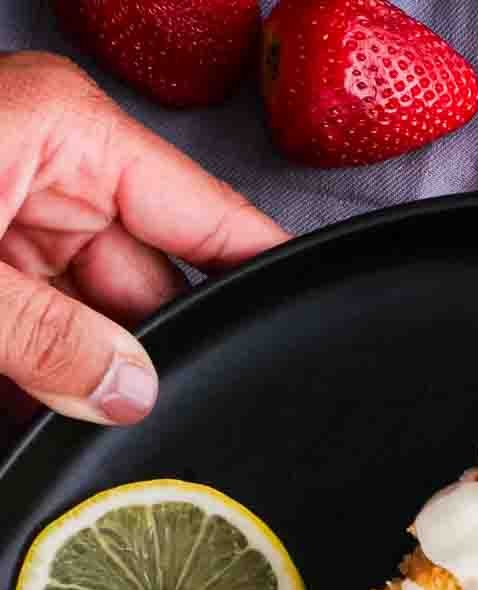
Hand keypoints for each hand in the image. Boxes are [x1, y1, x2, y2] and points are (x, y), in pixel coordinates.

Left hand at [0, 50, 285, 424]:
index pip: (208, 216)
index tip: (306, 333)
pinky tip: (31, 417)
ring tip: (69, 423)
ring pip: (90, 322)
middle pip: (148, 288)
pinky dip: (35, 379)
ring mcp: (16, 212)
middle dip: (140, 363)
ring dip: (80, 381)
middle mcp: (54, 169)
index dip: (258, 279)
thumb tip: (132, 396)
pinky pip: (39, 329)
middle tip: (136, 425)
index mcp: (71, 134)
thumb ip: (49, 340)